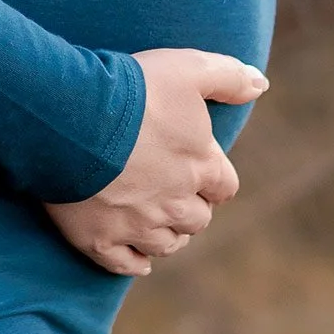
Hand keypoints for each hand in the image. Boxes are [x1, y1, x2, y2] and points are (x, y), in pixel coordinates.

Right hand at [44, 48, 267, 275]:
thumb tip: (261, 85)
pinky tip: (138, 259)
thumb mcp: (188, 68)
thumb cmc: (132, 90)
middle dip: (191, 209)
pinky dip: (135, 263)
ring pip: (166, 245)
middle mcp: (175, 204)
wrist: (72, 118)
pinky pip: (126, 265)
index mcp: (200, 166)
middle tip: (174, 194)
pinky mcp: (101, 240)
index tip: (201, 173)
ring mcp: (138, 226)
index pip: (224, 187)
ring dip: (166, 236)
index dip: (214, 180)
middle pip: (197, 220)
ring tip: (155, 221)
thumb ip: (228, 76)